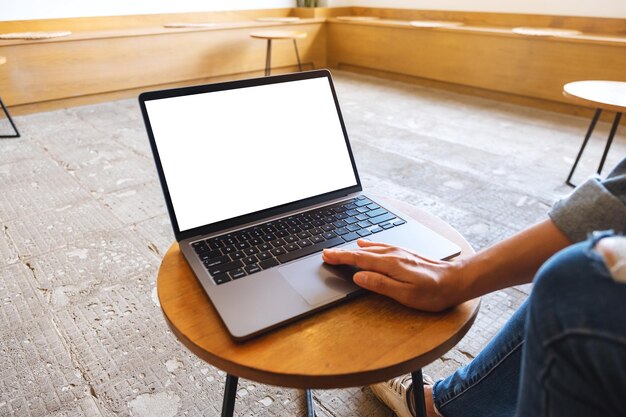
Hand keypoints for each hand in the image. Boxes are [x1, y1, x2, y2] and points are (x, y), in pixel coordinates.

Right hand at [322, 239, 461, 311]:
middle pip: (362, 252)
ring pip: (371, 247)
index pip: (359, 260)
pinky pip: (381, 246)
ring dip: (354, 248)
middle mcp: (393, 254)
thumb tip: (359, 276)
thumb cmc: (433, 292)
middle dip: (342, 252)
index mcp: (390, 264)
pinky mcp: (406, 253)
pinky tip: (367, 244)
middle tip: (326, 252)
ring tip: (341, 249)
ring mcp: (400, 252)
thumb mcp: (405, 294)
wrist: (458, 280)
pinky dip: (369, 245)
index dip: (341, 258)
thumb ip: (380, 284)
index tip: (326, 256)